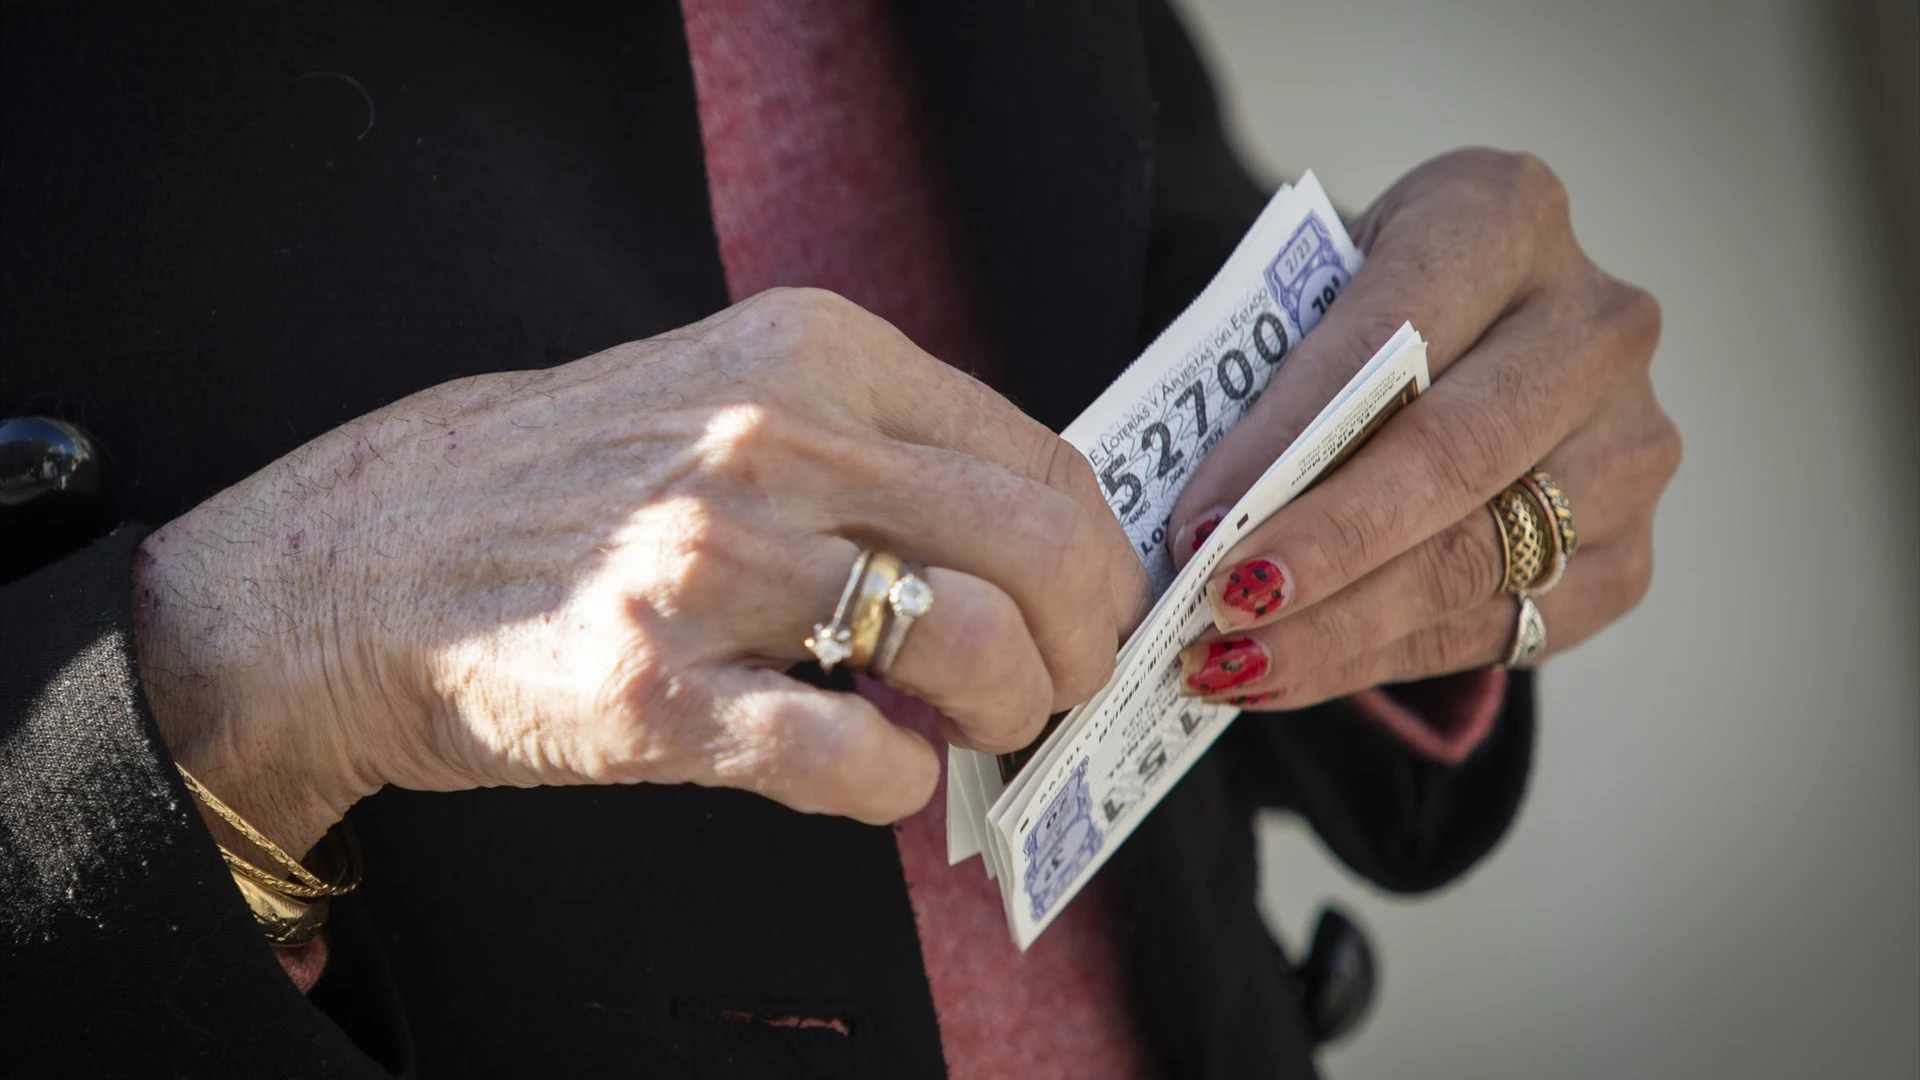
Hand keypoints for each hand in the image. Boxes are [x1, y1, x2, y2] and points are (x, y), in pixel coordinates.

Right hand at [134, 288, 1149, 857]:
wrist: (361, 567)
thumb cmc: (557, 486)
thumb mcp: (723, 392)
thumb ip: (867, 444)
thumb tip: (1015, 538)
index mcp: (808, 354)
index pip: (1035, 457)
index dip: (1096, 555)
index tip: (1093, 608)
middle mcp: (772, 444)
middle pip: (1036, 550)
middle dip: (1081, 642)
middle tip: (1061, 686)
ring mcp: (713, 568)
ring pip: (970, 649)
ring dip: (1006, 714)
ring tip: (970, 732)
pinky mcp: (658, 694)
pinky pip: (854, 757)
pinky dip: (900, 782)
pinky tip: (880, 773)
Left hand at [1166, 149, 1678, 713]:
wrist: (1466, 343)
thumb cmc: (1359, 317)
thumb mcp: (1310, 297)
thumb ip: (1266, 375)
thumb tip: (1196, 518)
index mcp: (1507, 214)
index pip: (1394, 330)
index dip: (1291, 434)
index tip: (1199, 518)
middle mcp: (1597, 326)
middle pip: (1454, 454)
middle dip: (1323, 545)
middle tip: (1220, 607)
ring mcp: (1632, 445)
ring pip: (1478, 559)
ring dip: (1341, 625)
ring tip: (1233, 663)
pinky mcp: (1630, 551)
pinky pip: (1498, 626)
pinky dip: (1381, 656)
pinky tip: (1292, 671)